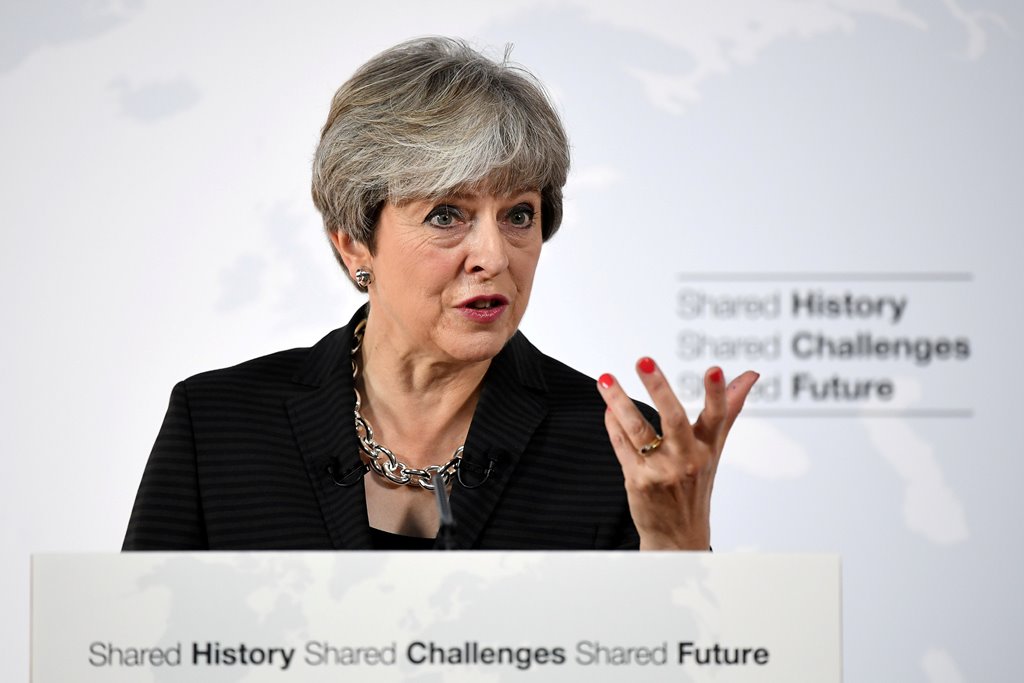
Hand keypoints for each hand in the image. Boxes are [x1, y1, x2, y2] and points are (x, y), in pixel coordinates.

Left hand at [597, 358, 758, 549]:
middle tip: (644, 361)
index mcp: (707, 448)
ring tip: (606, 380)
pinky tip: (607, 408)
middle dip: (658, 388)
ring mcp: (661, 470)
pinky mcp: (638, 481)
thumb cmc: (696, 484)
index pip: (717, 416)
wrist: (678, 536)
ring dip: (619, 402)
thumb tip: (750, 375)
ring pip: (637, 430)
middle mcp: (686, 459)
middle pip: (673, 418)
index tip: (714, 370)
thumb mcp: (714, 448)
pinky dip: (613, 425)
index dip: (717, 393)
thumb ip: (728, 408)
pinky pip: (622, 446)